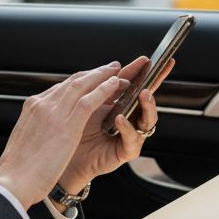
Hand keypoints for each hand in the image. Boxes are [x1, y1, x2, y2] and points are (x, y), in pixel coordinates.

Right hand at [0, 62, 130, 210]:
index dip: (78, 82)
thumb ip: (38, 130)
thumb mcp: (26, 141)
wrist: (13, 181)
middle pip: (72, 82)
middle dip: (93, 74)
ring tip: (118, 72)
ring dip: (102, 76)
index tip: (90, 79)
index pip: (59, 88)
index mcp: (31, 107)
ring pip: (82, 85)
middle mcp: (42, 104)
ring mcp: (54, 111)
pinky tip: (116, 84)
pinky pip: (89, 100)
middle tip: (109, 68)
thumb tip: (45, 133)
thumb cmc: (18, 170)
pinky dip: (104, 89)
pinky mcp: (67, 124)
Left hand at [58, 55, 174, 194]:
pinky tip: (119, 119)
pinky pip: (133, 138)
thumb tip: (113, 66)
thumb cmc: (73, 131)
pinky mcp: (127, 150)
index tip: (148, 58)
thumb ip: (100, 88)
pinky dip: (127, 127)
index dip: (142, 70)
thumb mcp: (88, 104)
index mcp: (119, 102)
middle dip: (154, 84)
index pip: (134, 83)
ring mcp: (130, 133)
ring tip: (142, 93)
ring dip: (147, 105)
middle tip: (152, 72)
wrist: (64, 159)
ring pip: (147, 118)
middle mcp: (129, 116)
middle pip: (147, 98)